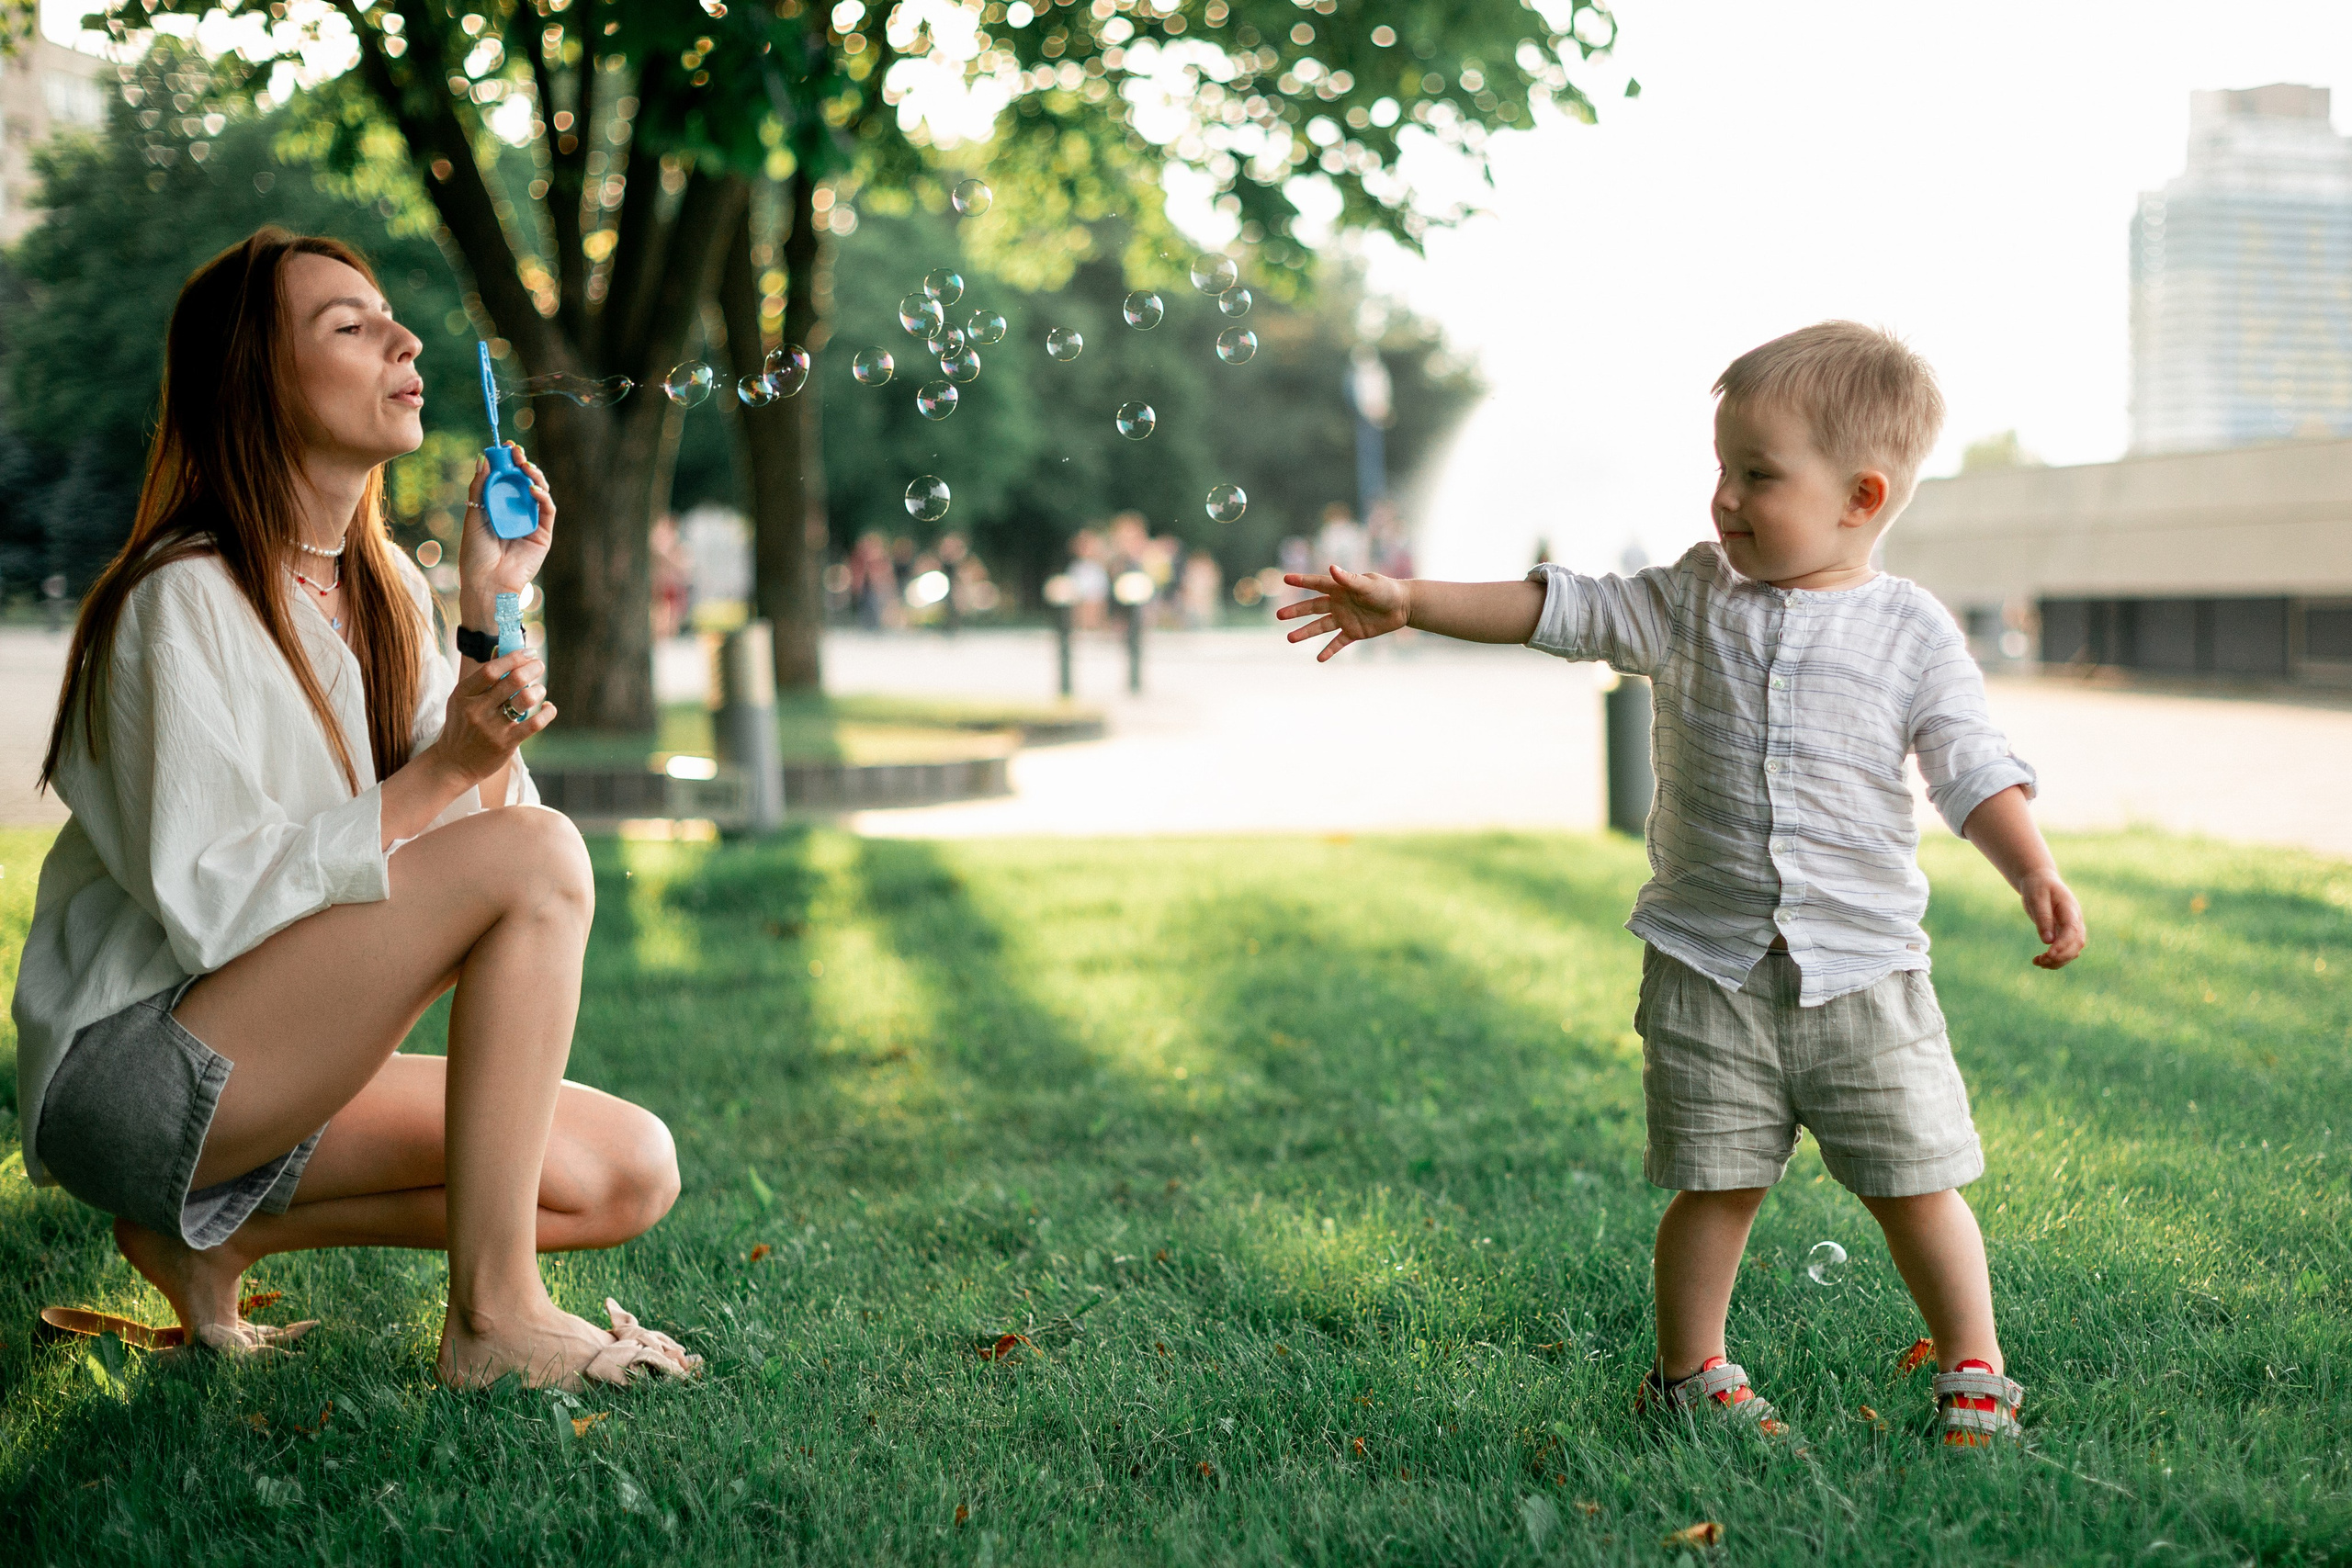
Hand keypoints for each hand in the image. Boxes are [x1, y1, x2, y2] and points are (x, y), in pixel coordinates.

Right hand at [428, 649, 555, 785]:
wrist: (453, 763)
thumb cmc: (462, 726)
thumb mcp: (462, 701)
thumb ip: (482, 680)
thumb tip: (504, 652)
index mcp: (463, 694)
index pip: (491, 670)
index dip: (513, 658)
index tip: (529, 653)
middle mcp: (476, 709)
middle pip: (513, 681)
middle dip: (532, 669)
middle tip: (539, 665)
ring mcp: (491, 727)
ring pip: (526, 699)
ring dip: (539, 690)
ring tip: (540, 690)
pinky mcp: (506, 743)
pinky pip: (535, 723)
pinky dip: (547, 712)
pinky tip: (549, 708)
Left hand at [457, 442, 555, 614]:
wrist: (487, 582)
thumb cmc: (475, 553)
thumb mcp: (473, 515)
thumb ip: (479, 488)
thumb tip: (483, 459)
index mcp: (498, 508)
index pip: (506, 480)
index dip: (507, 463)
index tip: (504, 447)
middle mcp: (516, 513)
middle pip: (524, 483)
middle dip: (521, 464)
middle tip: (515, 451)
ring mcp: (531, 523)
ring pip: (538, 492)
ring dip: (534, 476)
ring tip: (524, 465)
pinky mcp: (543, 534)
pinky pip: (547, 510)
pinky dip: (542, 496)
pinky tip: (531, 489)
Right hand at [1275, 566, 1409, 660]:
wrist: (1403, 606)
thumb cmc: (1386, 590)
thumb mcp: (1368, 584)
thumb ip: (1349, 579)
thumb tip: (1332, 568)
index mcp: (1340, 588)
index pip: (1317, 584)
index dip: (1301, 581)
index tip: (1285, 579)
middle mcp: (1338, 603)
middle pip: (1313, 607)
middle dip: (1296, 611)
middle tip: (1279, 615)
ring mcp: (1345, 618)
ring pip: (1320, 626)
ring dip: (1305, 632)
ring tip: (1289, 639)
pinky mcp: (1353, 632)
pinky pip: (1338, 642)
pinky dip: (1329, 650)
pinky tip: (1319, 659)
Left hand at [2018, 869, 2085, 968]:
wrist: (2041, 881)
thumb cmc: (2038, 887)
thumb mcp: (2036, 898)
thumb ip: (2043, 918)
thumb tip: (2048, 941)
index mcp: (2070, 909)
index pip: (2072, 931)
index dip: (2062, 945)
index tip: (2048, 954)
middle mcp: (2075, 920)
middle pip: (2076, 944)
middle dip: (2060, 956)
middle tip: (2039, 961)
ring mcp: (2073, 928)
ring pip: (2073, 950)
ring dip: (2058, 961)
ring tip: (2037, 962)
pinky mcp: (2065, 933)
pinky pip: (2066, 950)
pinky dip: (2056, 959)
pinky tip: (2040, 962)